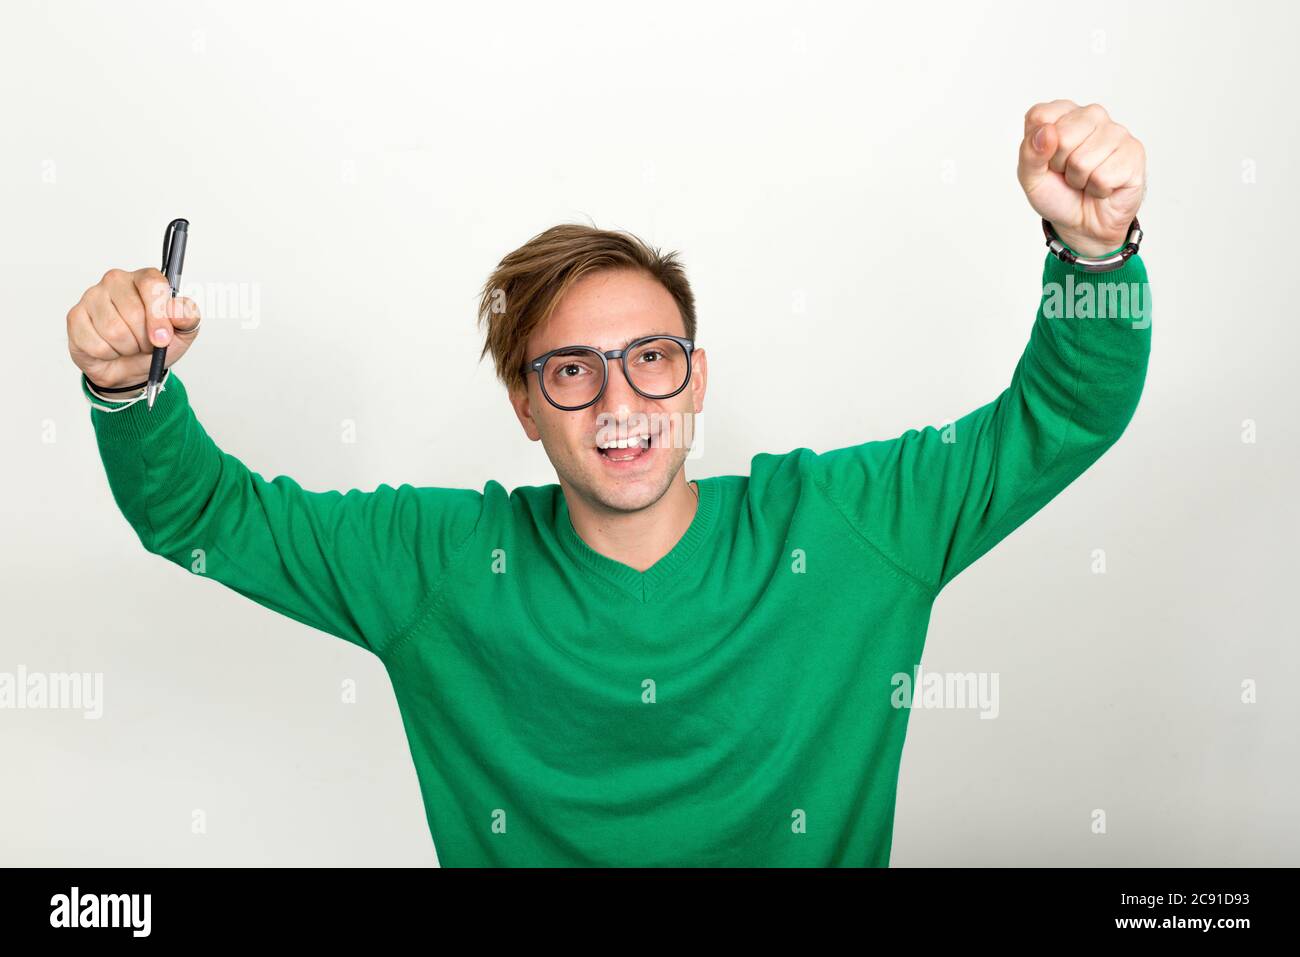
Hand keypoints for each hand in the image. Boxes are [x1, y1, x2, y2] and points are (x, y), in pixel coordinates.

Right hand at [67, 268, 200, 388]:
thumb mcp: (182, 332)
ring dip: (127, 347)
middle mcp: (117, 281)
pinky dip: (109, 354)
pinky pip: (96, 343)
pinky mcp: (76, 316)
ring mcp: (92, 296)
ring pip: (113, 330)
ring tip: (129, 345)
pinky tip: (110, 348)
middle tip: (146, 343)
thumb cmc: (155, 344)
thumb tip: (178, 311)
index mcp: (145, 279)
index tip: (163, 338)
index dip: (158, 316)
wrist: (131, 367)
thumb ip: (188, 317)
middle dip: (144, 338)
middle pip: (133, 312)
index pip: (152, 285)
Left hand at [1017, 100, 1145, 257]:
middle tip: (1069, 173)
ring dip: (1080, 180)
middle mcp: (1091, 115)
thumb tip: (1046, 131)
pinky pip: (1103, 176)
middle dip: (1060, 165)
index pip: (1040, 116)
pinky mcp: (1133, 152)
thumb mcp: (1030, 177)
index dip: (1038, 148)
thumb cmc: (1058, 194)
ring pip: (1083, 160)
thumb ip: (1029, 152)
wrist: (1084, 224)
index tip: (1047, 160)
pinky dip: (1097, 190)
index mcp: (1062, 114)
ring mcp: (1116, 131)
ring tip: (1086, 180)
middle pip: (1062, 137)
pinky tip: (1103, 186)